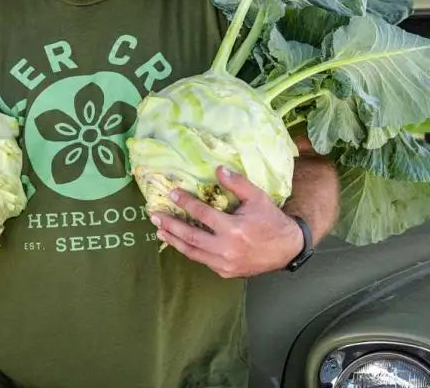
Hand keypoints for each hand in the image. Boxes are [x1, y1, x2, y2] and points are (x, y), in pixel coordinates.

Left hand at [151, 167, 302, 277]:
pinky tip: (178, 242)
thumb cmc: (270, 220)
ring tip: (159, 230)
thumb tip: (218, 169)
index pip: (202, 214)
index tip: (172, 194)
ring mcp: (225, 264)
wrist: (287, 249)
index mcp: (233, 229)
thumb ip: (237, 183)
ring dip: (173, 240)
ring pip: (192, 252)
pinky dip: (188, 251)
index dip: (185, 202)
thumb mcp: (257, 197)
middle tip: (154, 215)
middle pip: (190, 236)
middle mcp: (226, 249)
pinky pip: (202, 260)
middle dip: (170, 224)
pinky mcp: (225, 272)